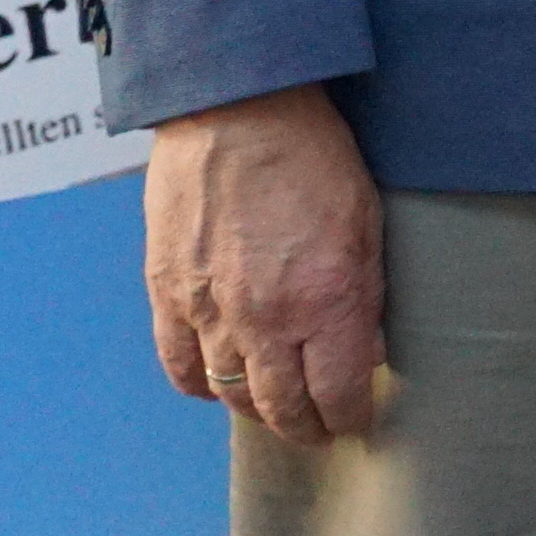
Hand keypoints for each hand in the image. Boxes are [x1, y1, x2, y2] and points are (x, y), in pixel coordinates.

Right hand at [145, 87, 384, 445]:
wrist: (238, 107)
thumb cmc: (313, 156)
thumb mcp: (367, 224)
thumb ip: (367, 296)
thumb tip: (366, 348)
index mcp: (326, 302)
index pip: (338, 396)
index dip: (350, 417)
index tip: (356, 418)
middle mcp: (265, 319)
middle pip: (283, 409)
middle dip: (308, 427)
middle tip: (320, 427)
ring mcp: (209, 310)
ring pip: (232, 395)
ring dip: (258, 409)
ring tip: (276, 406)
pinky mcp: (167, 292)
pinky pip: (179, 366)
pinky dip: (202, 385)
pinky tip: (221, 383)